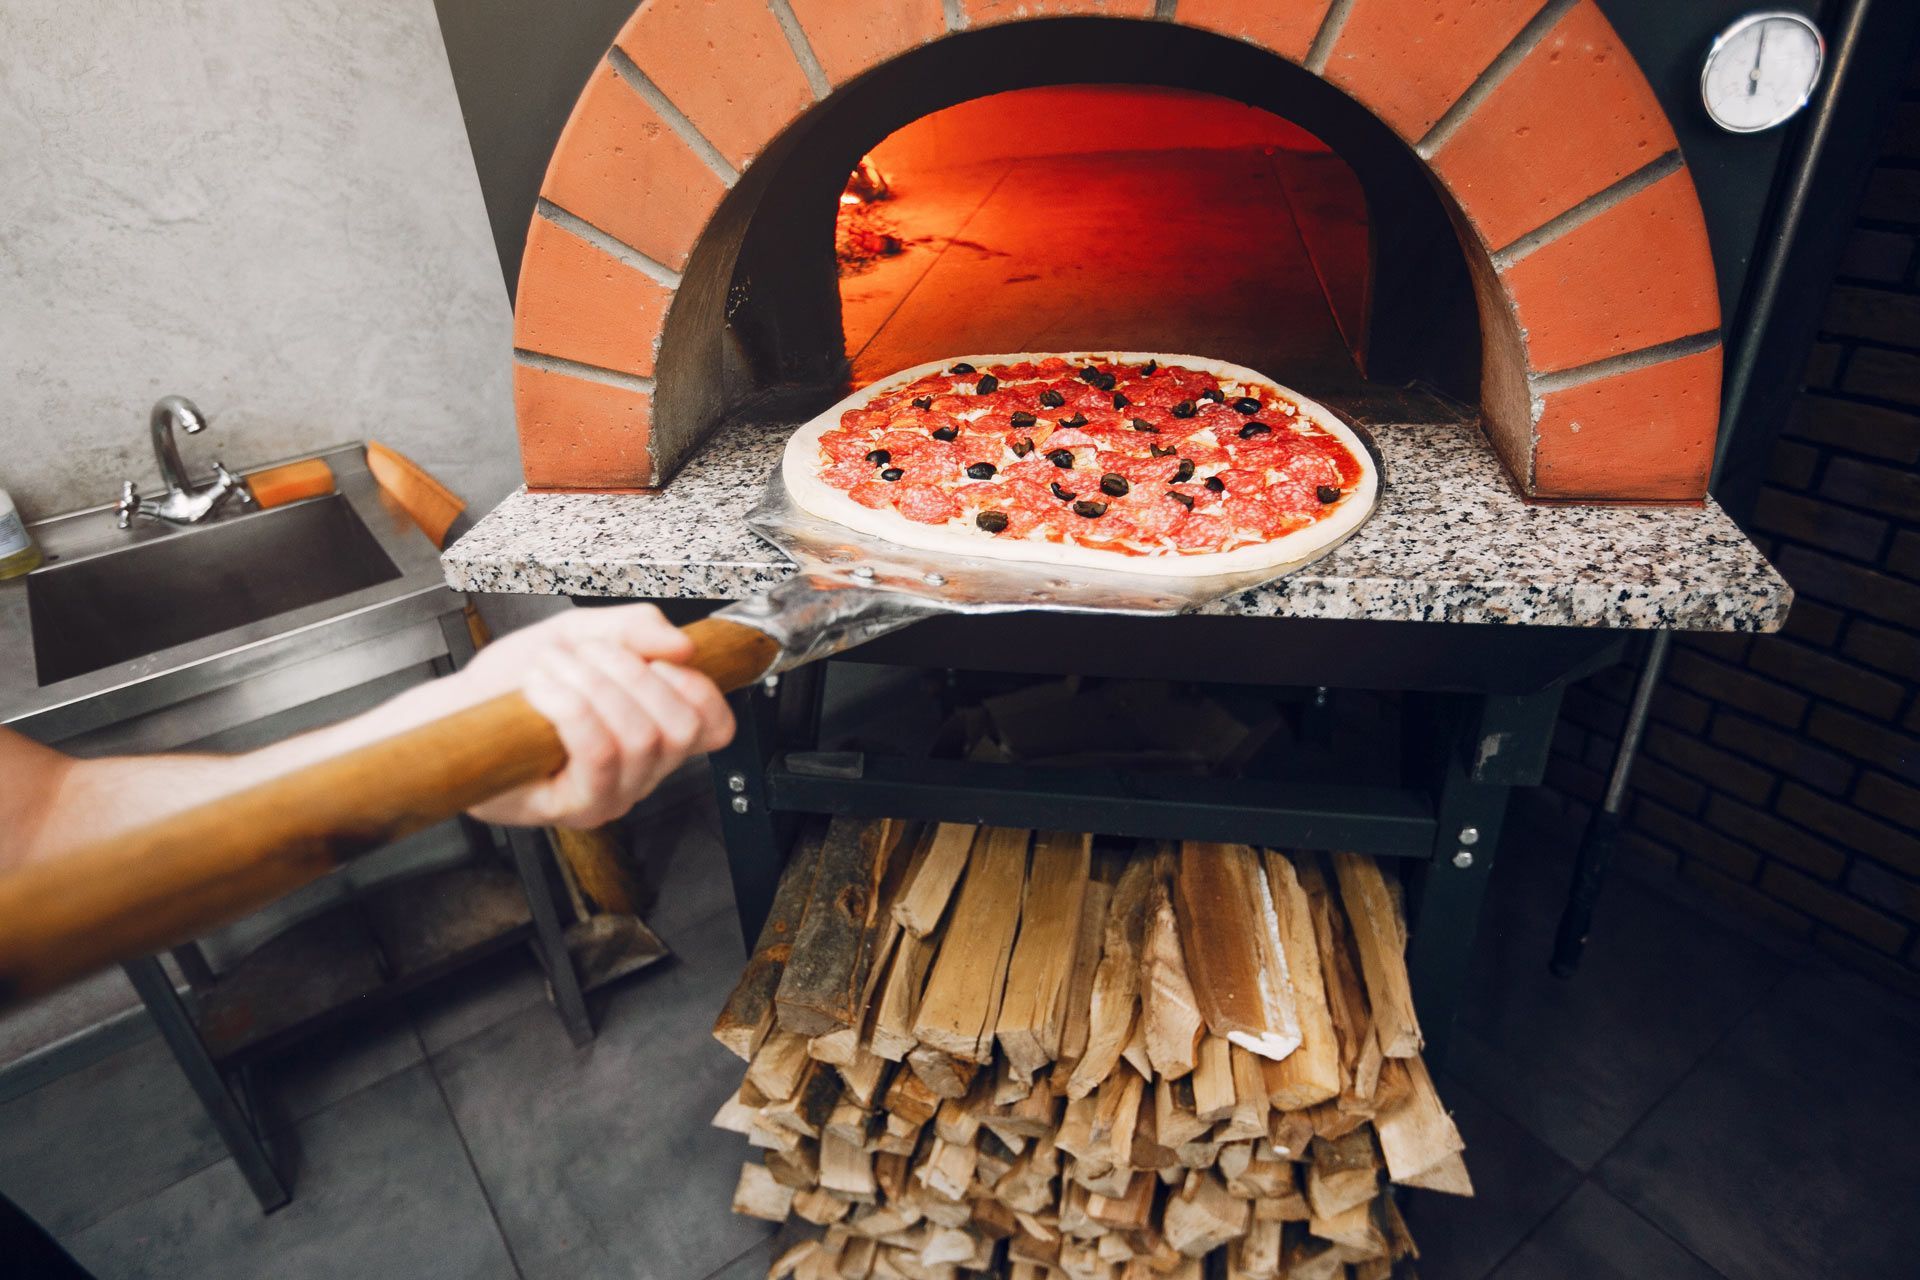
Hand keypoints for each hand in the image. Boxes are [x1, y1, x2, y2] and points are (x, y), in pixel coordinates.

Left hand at [391, 605, 734, 827]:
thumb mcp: (579, 635)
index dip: (697, 688)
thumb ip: (634, 628)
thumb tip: (682, 644)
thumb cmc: (512, 683)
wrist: (455, 711)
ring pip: (639, 737)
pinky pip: (598, 752)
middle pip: (679, 727)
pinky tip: (542, 689)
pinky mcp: (574, 807)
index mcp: (654, 734)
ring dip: (591, 685)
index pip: (715, 727)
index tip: (660, 660)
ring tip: (552, 670)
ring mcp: (610, 795)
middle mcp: (640, 773)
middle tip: (586, 655)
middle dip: (632, 673)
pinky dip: (571, 706)